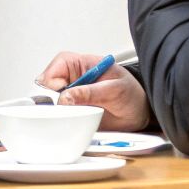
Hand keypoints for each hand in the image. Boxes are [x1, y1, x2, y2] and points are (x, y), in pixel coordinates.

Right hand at [36, 51, 151, 131]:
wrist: (140, 114)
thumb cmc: (131, 93)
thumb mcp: (115, 90)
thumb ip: (91, 92)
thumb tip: (66, 97)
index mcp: (83, 65)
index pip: (58, 65)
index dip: (53, 77)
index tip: (59, 92)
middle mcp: (74, 80)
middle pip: (48, 83)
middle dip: (48, 96)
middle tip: (58, 107)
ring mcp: (72, 97)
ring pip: (51, 101)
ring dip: (54, 110)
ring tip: (68, 116)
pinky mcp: (73, 112)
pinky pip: (59, 116)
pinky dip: (60, 121)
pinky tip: (69, 122)